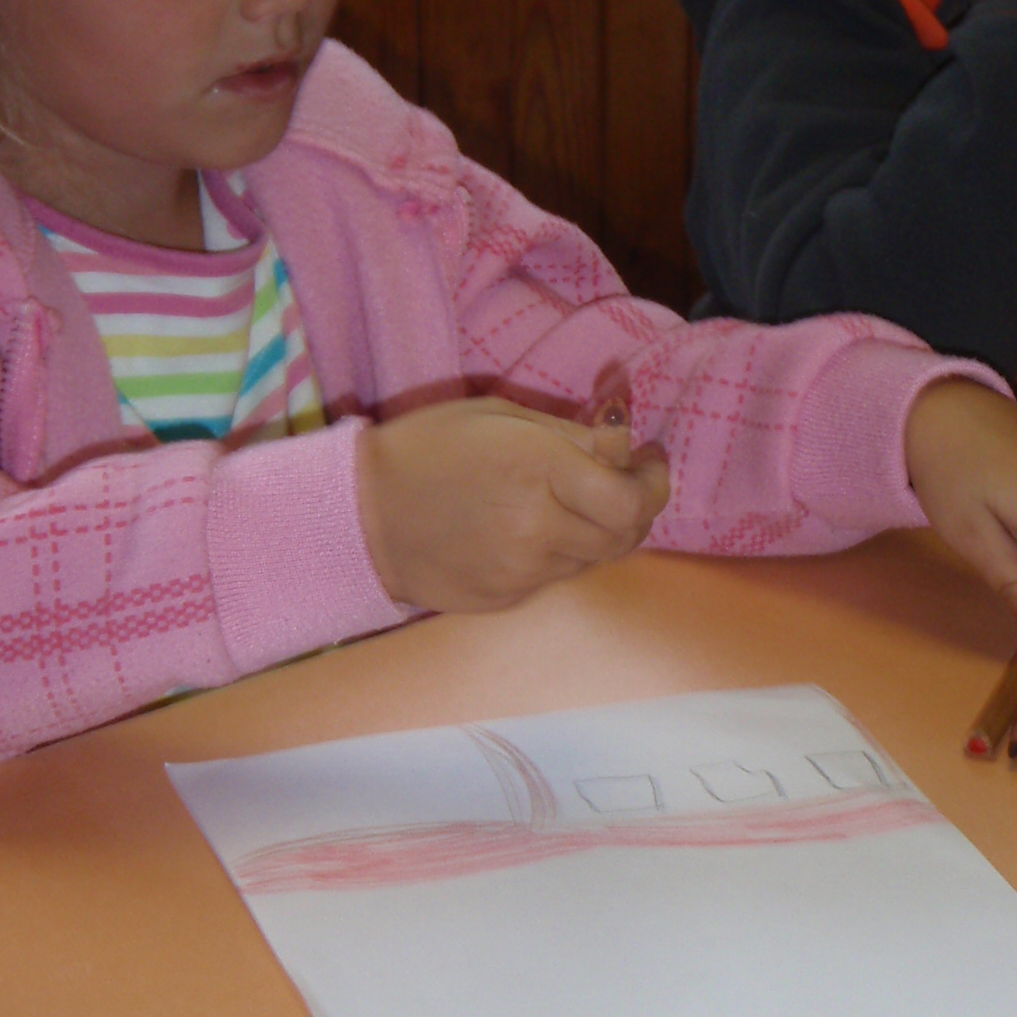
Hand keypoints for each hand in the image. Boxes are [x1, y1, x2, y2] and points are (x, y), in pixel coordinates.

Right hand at [356, 395, 670, 615]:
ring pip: (593, 558)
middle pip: (625, 536)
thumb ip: (571, 433)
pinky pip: (556, 578)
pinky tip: (533, 528)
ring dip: (599, 531)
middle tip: (626, 481)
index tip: (649, 461)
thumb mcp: (500, 417)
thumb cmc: (427, 448)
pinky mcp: (506, 599)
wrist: (361, 515)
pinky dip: (561, 553)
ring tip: (572, 501)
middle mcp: (539, 528)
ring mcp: (523, 572)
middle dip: (637, 508)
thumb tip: (625, 440)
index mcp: (540, 470)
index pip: (632, 500)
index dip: (655, 483)